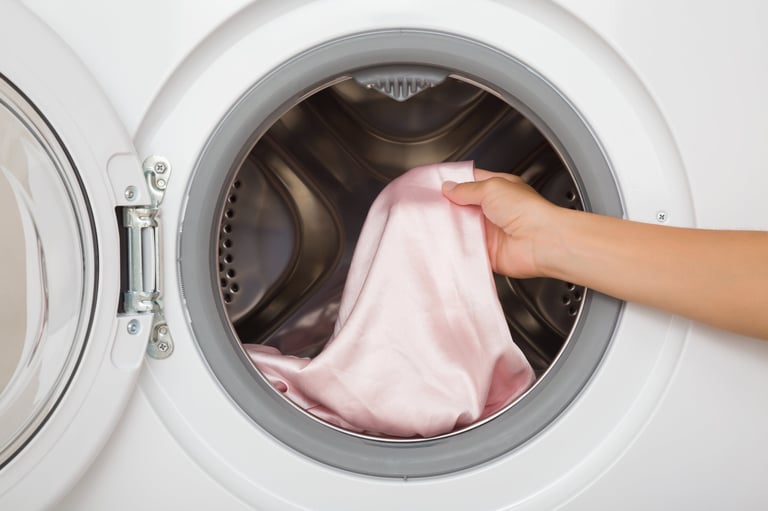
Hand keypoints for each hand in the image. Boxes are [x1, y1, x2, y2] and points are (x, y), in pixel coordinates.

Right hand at [442, 169, 561, 277]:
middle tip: (428, 206)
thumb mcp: (492, 188)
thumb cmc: (528, 211)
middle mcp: (493, 210)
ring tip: (431, 224)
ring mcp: (489, 232)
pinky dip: (455, 249)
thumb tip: (449, 188)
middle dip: (446, 207)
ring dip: (449, 228)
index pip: (470, 182)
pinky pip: (466, 250)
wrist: (542, 242)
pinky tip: (444, 244)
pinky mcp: (486, 252)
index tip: (434, 185)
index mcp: (497, 190)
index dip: (453, 183)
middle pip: (462, 207)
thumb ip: (467, 189)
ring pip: (461, 229)